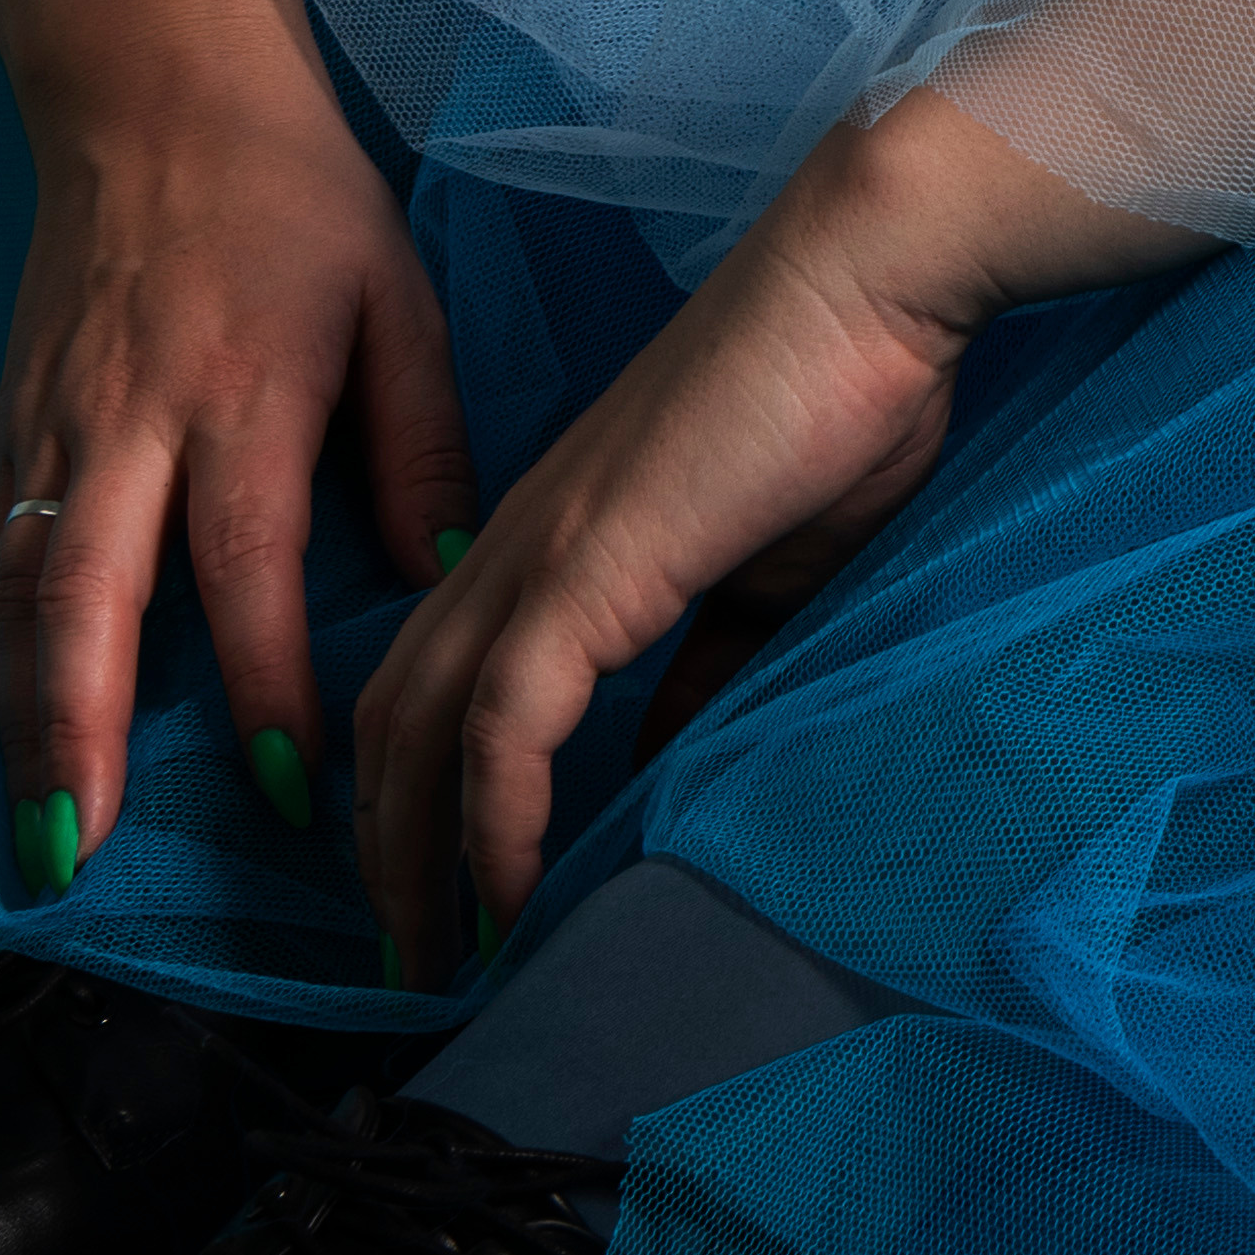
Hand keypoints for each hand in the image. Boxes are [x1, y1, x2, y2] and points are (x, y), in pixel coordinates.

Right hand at [0, 63, 475, 874]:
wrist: (147, 87)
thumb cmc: (293, 197)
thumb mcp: (397, 300)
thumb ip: (419, 442)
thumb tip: (444, 575)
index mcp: (240, 391)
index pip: (241, 563)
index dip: (262, 679)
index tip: (288, 784)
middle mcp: (127, 418)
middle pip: (86, 600)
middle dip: (80, 738)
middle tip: (85, 856)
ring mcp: (50, 423)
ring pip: (17, 593)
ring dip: (20, 722)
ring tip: (34, 840)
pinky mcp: (7, 419)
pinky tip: (12, 737)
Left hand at [344, 141, 978, 983]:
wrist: (868, 282)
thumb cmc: (836, 403)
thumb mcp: (759, 568)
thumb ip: (699, 660)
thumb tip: (664, 753)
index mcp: (548, 539)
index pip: (434, 684)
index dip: (415, 798)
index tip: (440, 902)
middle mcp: (512, 544)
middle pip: (393, 721)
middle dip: (387, 856)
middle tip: (410, 971)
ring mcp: (540, 551)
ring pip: (420, 729)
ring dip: (414, 860)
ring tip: (434, 965)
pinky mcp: (588, 565)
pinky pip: (506, 720)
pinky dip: (492, 820)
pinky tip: (506, 896)